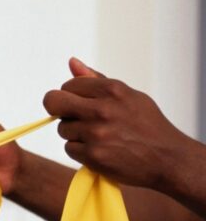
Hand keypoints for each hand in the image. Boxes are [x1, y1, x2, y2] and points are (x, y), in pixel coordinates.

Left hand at [43, 57, 199, 189]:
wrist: (167, 158)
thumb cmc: (147, 125)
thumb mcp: (128, 96)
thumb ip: (96, 80)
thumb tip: (72, 62)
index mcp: (112, 90)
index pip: (68, 85)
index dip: (70, 94)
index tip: (80, 103)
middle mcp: (102, 110)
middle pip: (54, 102)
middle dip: (57, 109)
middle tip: (71, 116)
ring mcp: (96, 133)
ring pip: (62, 128)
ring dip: (74, 133)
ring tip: (97, 136)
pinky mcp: (93, 155)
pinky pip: (69, 148)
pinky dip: (80, 151)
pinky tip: (99, 149)